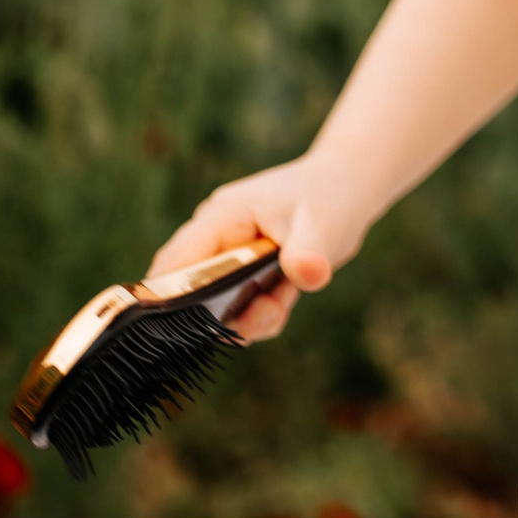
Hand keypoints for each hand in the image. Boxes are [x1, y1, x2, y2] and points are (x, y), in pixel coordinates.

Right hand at [147, 152, 375, 340]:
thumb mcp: (325, 226)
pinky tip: (288, 292)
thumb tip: (308, 274)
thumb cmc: (331, 198)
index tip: (196, 330)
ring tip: (286, 295)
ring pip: (213, 303)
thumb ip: (310, 254)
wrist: (346, 187)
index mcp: (222, 217)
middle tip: (270, 310)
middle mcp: (215, 235)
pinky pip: (238, 304)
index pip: (173, 265)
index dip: (171, 301)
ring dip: (249, 315)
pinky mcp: (240, 267)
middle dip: (222, 316)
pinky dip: (261, 311)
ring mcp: (226, 251)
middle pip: (187, 291)